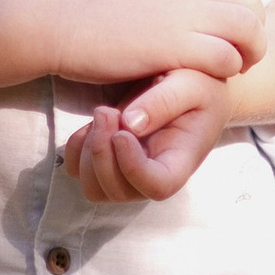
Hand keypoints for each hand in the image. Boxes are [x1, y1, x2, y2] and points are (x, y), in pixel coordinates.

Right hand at [41, 0, 266, 90]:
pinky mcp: (174, 45)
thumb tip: (196, 1)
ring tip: (229, 70)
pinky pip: (225, 57)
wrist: (55, 20)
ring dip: (247, 53)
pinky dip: (225, 71)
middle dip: (253, 33)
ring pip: (248, 30)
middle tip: (239, 56)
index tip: (231, 32)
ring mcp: (184, 12)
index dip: (245, 8)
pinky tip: (205, 79)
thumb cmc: (91, 9)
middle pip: (252, 3)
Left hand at [66, 66, 232, 203]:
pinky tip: (92, 124)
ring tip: (103, 114)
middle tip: (106, 111)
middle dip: (103, 154)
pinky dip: (76, 150)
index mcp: (180, 161)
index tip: (122, 133)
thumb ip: (166, 100)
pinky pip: (78, 172)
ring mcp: (128, 173)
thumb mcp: (191, 83)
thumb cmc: (198, 84)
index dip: (134, 168)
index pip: (157, 187)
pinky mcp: (108, 162)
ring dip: (89, 153)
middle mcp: (153, 174)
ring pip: (94, 188)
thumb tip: (130, 124)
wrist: (189, 84)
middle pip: (118, 192)